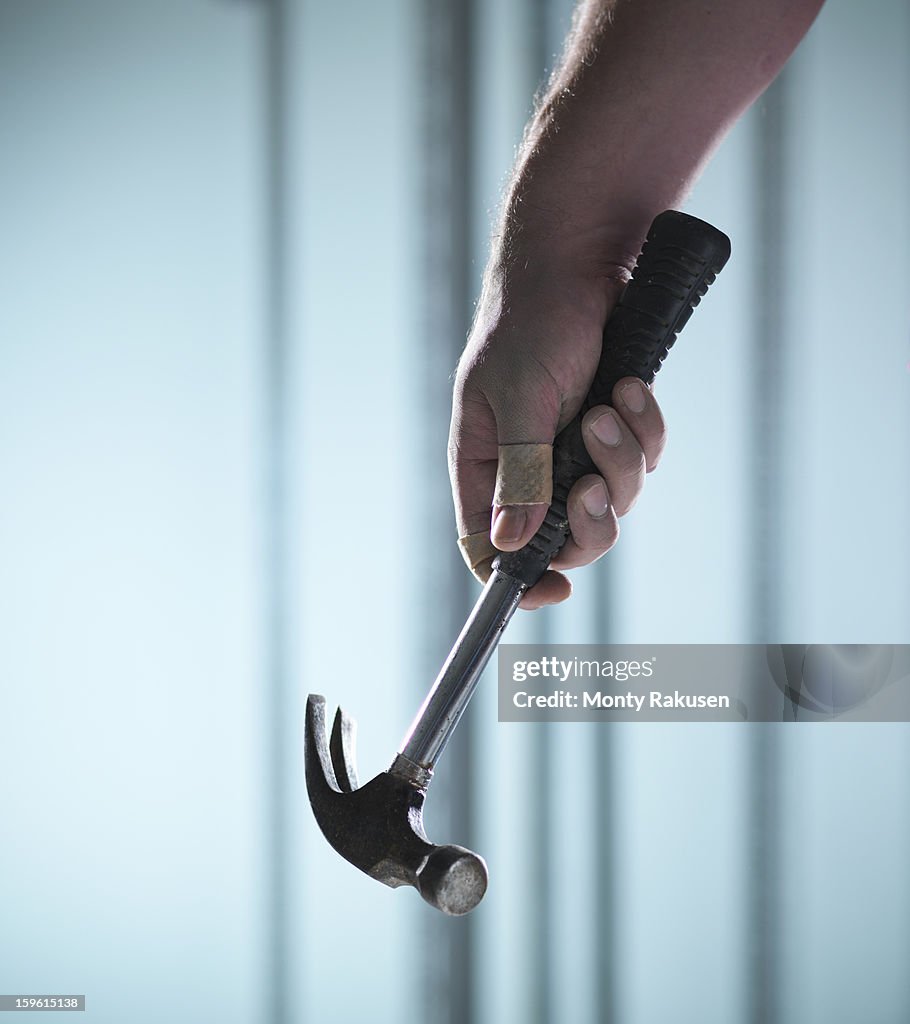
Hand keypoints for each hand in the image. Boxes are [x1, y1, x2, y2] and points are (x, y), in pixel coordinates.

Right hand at [448, 263, 666, 608]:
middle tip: (594, 487)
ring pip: (613, 498)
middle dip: (591, 517)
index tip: (557, 589)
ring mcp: (573, 448)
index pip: (489, 545)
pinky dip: (646, 429)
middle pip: (565, 537)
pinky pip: (643, 458)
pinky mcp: (614, 427)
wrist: (580, 260)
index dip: (519, 577)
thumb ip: (520, 473)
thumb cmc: (531, 320)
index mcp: (486, 464)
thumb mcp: (521, 397)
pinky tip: (633, 386)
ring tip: (613, 404)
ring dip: (622, 459)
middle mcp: (528, 465)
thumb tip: (509, 546)